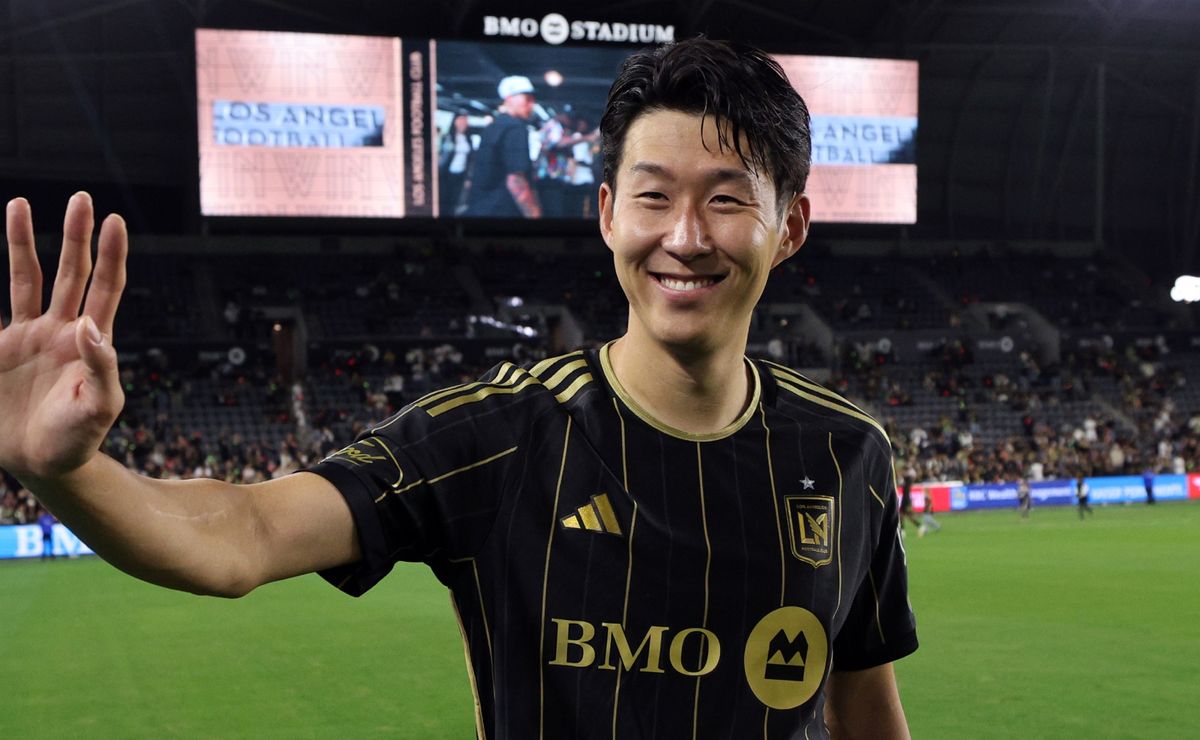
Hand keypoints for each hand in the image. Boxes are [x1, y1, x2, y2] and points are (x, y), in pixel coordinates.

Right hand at [1, 192, 126, 480]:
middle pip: (70, 272)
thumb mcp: (100, 407)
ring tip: (18, 203)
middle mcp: (60, 329)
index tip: (115, 220)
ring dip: (21, 243)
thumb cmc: (79, 439)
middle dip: (75, 235)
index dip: (111, 255)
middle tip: (81, 198)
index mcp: (90, 340)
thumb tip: (93, 325)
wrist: (42, 465)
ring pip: (25, 279)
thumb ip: (102, 367)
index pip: (105, 287)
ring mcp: (27, 337)